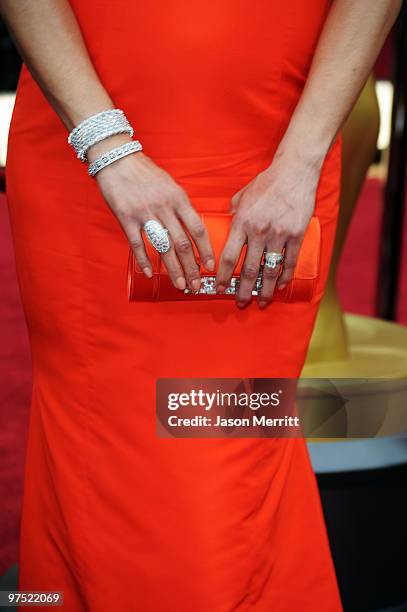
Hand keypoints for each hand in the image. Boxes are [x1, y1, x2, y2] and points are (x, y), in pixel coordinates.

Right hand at [93, 141, 214, 291]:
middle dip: (191, 268)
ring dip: (173, 269)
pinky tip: (149, 273)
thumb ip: (181, 207)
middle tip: (195, 285)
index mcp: (178, 198)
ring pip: (163, 247)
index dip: (205, 250)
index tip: (209, 266)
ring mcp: (144, 213)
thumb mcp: (170, 185)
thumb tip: (192, 230)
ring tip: (180, 285)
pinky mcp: (126, 218)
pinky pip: (137, 245)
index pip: (197, 229)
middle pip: (182, 243)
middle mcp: (164, 207)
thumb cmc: (145, 173)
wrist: (116, 158)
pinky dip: (144, 261)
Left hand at [216, 147, 321, 307]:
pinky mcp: (296, 235)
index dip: (223, 276)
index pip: (229, 256)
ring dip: (265, 290)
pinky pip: (290, 262)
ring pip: (271, 270)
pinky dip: (285, 277)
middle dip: (243, 290)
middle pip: (249, 269)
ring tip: (261, 302)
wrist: (294, 171)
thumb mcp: (242, 196)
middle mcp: (259, 231)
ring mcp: (279, 235)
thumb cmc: (266, 183)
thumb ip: (233, 212)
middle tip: (240, 303)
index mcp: (242, 223)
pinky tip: (280, 286)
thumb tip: (227, 223)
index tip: (219, 288)